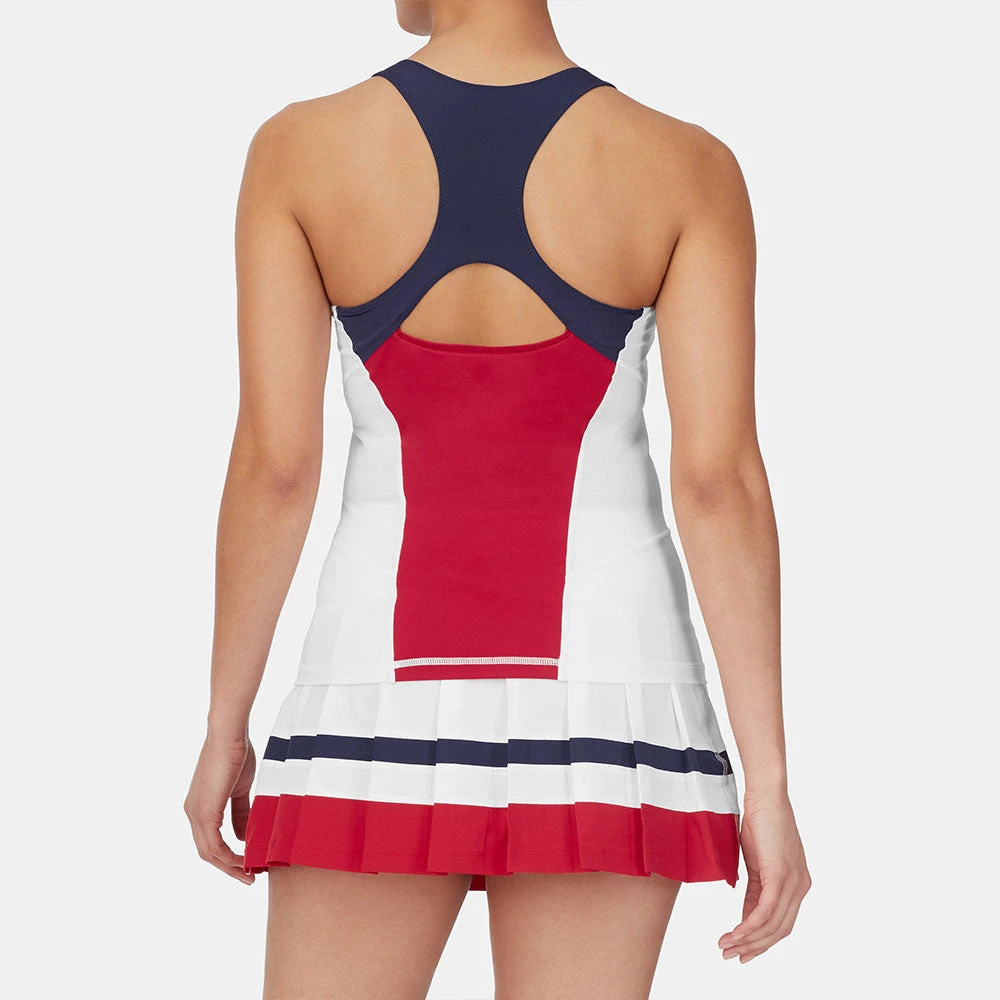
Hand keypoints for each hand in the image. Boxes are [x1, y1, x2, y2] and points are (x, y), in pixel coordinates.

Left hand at [184, 733, 256, 883]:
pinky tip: (245, 859)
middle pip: (207, 852)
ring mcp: (196, 814)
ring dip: (230, 866)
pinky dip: (229, 856)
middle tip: (250, 876)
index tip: (248, 864)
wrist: (230, 736)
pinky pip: (214, 845)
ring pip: (209, 852)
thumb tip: (244, 836)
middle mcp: (193, 813)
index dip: (228, 856)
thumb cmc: (236, 754)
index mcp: (200, 807)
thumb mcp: (240, 789)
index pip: (210, 841)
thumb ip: (241, 812)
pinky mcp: (204, 812)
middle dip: (229, 867)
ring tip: (250, 873)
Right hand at [718, 791, 810, 961]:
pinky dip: (749, 926)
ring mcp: (793, 883)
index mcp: (798, 884)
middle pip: (779, 930)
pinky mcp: (780, 876)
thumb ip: (756, 891)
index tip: (740, 951)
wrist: (765, 796)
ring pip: (772, 925)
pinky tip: (735, 933)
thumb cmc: (760, 822)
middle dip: (753, 947)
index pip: (782, 924)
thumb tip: (747, 917)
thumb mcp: (756, 863)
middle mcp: (801, 887)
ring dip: (747, 940)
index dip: (761, 941)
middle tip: (730, 956)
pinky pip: (765, 911)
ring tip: (725, 946)